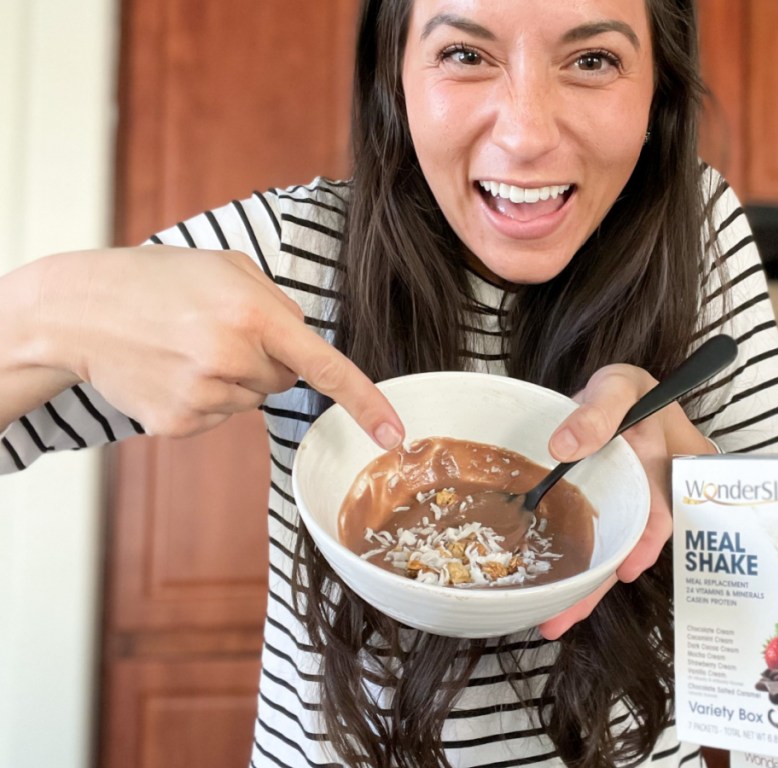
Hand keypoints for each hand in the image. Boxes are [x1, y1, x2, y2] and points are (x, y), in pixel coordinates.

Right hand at [33, 246, 403, 445]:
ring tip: (186, 345)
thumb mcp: (228, 268)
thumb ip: (278, 303)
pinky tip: (171, 368)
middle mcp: (232, 359)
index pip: (326, 366)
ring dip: (233, 376)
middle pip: (284, 379)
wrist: (78, 310)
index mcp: (253, 315)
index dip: (365, 402)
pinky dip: (204, 396)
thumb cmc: (158, 280)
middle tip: (215, 329)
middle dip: (264, 357)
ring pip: (252, 398)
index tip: (394, 433)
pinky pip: (219, 416)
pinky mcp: (179, 423)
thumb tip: (305, 343)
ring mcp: (203, 396)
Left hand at [536, 364, 715, 639]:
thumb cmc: (625, 391)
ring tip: (555, 619)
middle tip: (566, 616)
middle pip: (635, 546)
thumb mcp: (616, 387)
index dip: (645, 542)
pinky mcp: (617, 517)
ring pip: (616, 554)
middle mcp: (660, 496)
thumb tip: (564, 446)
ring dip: (590, 588)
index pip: (664, 509)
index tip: (624, 570)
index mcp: (670, 465)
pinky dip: (584, 569)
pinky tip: (558, 595)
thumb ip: (597, 412)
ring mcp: (638, 510)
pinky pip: (603, 545)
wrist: (620, 396)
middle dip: (603, 584)